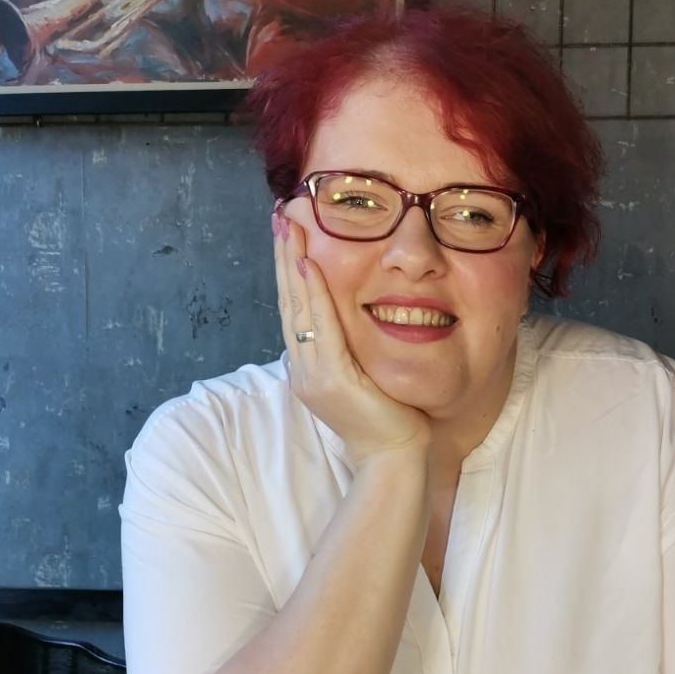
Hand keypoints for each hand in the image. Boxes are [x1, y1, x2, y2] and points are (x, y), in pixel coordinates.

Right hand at [273, 210, 430, 466]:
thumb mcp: (364, 376)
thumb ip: (351, 350)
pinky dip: (312, 296)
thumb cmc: (388, 420)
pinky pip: (319, 328)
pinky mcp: (331, 379)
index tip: (289, 234)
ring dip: (292, 266)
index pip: (295, 310)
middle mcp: (303, 369)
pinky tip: (308, 267)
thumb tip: (352, 323)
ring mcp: (313, 375)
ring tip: (289, 229)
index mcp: (309, 368)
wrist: (394, 457)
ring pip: (297, 310)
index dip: (289, 271)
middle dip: (284, 258)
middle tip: (280, 216)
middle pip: (288, 303)